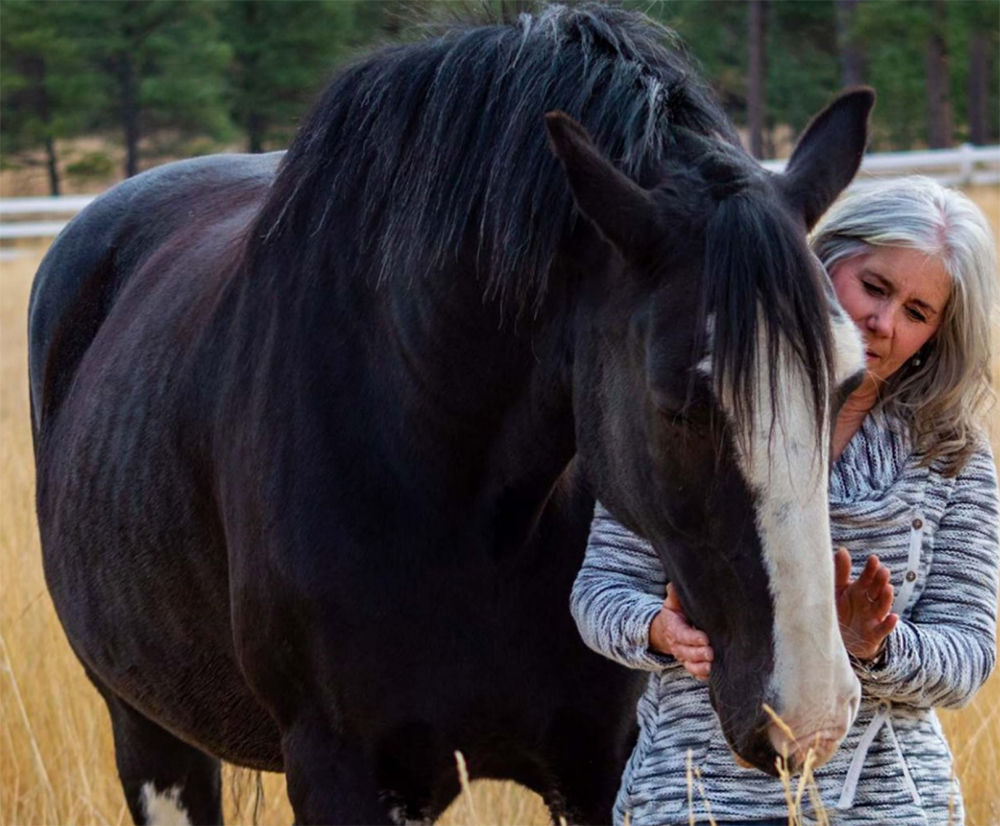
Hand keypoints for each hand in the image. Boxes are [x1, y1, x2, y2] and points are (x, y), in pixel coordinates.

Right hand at [649, 583, 713, 679]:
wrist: (666, 632)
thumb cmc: (674, 616)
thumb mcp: (672, 604)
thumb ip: (674, 596)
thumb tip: (674, 585)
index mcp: (673, 629)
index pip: (682, 635)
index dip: (692, 638)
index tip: (704, 638)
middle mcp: (678, 645)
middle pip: (687, 652)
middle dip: (699, 654)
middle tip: (711, 653)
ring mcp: (684, 657)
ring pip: (691, 665)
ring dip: (701, 667)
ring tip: (712, 665)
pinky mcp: (690, 664)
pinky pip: (695, 673)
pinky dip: (702, 675)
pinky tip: (712, 674)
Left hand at [834, 547, 898, 661]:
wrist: (844, 640)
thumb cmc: (842, 611)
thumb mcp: (838, 591)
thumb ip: (840, 572)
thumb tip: (842, 549)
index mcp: (859, 591)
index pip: (866, 578)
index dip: (870, 569)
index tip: (873, 558)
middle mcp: (868, 603)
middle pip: (876, 590)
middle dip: (880, 581)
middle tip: (883, 570)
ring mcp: (873, 618)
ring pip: (882, 607)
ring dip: (886, 598)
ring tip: (888, 588)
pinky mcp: (874, 635)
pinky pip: (882, 629)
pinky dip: (888, 624)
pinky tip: (893, 617)